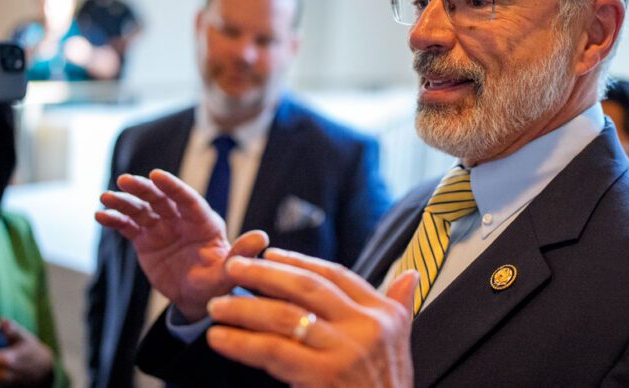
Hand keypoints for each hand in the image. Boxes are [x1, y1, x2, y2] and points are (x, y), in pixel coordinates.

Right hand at [96, 169, 268, 320]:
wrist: (196, 297)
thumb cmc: (217, 282)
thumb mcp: (229, 272)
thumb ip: (240, 255)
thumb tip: (262, 237)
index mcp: (204, 222)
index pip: (188, 200)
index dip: (173, 187)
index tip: (157, 174)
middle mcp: (181, 219)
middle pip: (161, 199)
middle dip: (144, 189)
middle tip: (125, 181)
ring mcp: (162, 227)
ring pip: (141, 209)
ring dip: (124, 202)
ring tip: (106, 197)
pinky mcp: (145, 239)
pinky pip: (128, 226)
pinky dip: (115, 220)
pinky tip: (100, 215)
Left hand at [205, 248, 418, 387]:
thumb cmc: (388, 387)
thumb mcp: (400, 342)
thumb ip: (401, 305)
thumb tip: (411, 275)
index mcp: (383, 314)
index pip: (336, 275)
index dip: (300, 261)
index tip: (270, 254)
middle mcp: (367, 327)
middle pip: (307, 288)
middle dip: (265, 274)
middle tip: (233, 266)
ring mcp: (346, 351)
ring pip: (285, 317)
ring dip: (245, 308)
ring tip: (217, 306)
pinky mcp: (324, 375)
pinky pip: (273, 351)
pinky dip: (241, 343)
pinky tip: (220, 338)